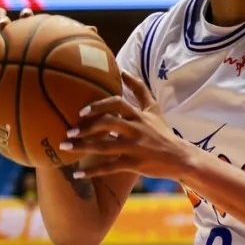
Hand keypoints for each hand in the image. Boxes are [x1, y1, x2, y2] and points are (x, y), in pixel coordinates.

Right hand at [0, 7, 96, 77]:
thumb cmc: (60, 67)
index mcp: (34, 37)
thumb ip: (80, 41)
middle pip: (8, 30)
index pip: (29, 23)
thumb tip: (95, 30)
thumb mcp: (72, 56)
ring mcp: (4, 56)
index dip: (28, 18)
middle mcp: (17, 44)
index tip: (28, 14)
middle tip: (3, 21)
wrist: (46, 86)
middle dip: (4, 24)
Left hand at [62, 71, 189, 180]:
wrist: (180, 157)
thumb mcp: (154, 109)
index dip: (98, 106)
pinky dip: (92, 171)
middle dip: (86, 127)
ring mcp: (134, 148)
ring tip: (65, 147)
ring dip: (82, 146)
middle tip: (70, 131)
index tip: (82, 111)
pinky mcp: (134, 164)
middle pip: (108, 123)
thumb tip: (123, 71)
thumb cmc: (162, 132)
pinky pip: (109, 167)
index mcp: (139, 116)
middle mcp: (136, 130)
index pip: (117, 104)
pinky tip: (76, 174)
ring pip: (104, 146)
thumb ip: (139, 90)